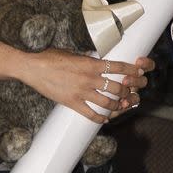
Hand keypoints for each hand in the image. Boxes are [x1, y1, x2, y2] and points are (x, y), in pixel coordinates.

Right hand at [19, 49, 151, 122]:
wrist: (32, 67)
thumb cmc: (50, 57)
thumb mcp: (73, 53)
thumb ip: (87, 60)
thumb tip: (98, 62)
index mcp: (91, 63)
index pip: (119, 68)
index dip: (133, 72)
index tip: (140, 73)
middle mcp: (89, 78)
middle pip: (117, 88)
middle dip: (128, 92)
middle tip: (131, 93)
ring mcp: (81, 92)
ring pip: (108, 103)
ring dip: (117, 106)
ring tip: (120, 106)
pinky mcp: (72, 103)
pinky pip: (91, 114)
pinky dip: (100, 118)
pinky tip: (105, 119)